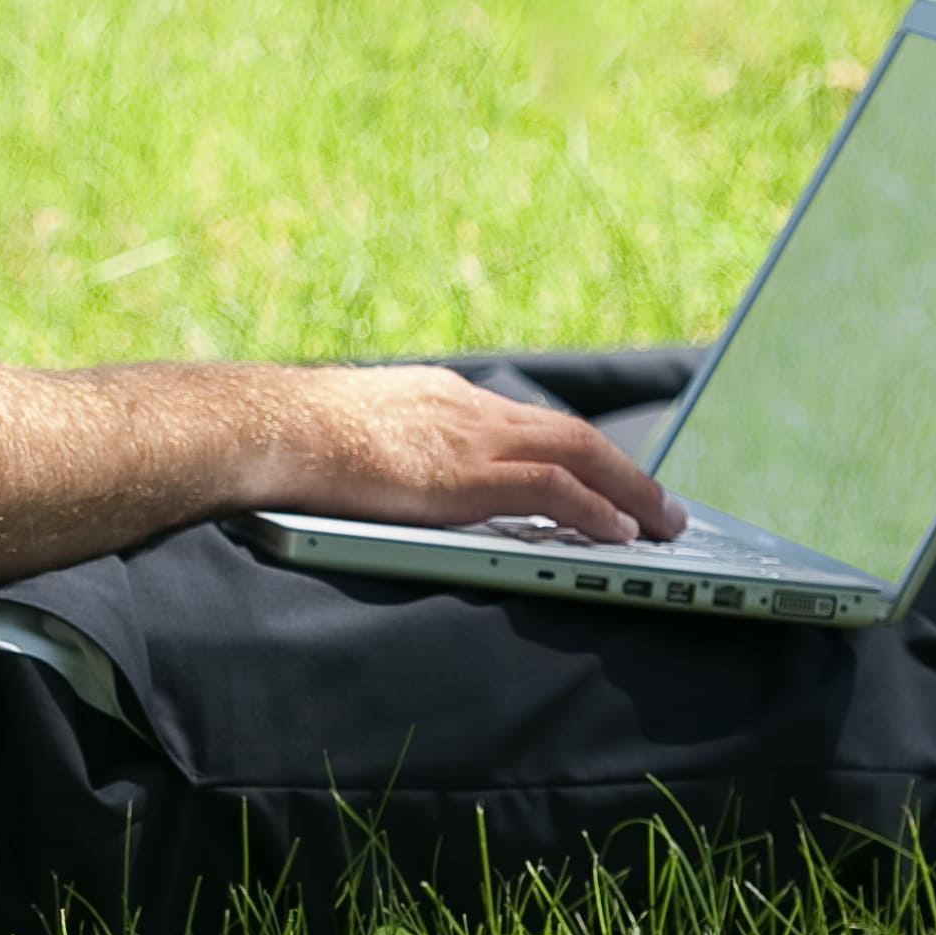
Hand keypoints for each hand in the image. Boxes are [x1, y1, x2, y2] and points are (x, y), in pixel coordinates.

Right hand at [263, 365, 681, 544]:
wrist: (271, 428)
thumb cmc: (290, 439)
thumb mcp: (355, 436)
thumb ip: (390, 454)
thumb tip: (389, 481)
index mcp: (443, 400)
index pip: (527, 423)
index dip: (572, 451)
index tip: (600, 473)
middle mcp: (470, 410)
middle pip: (569, 434)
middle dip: (622, 469)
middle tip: (661, 502)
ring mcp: (472, 439)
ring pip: (578, 455)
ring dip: (630, 490)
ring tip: (664, 524)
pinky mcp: (468, 475)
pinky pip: (553, 490)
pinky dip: (595, 509)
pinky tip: (621, 533)